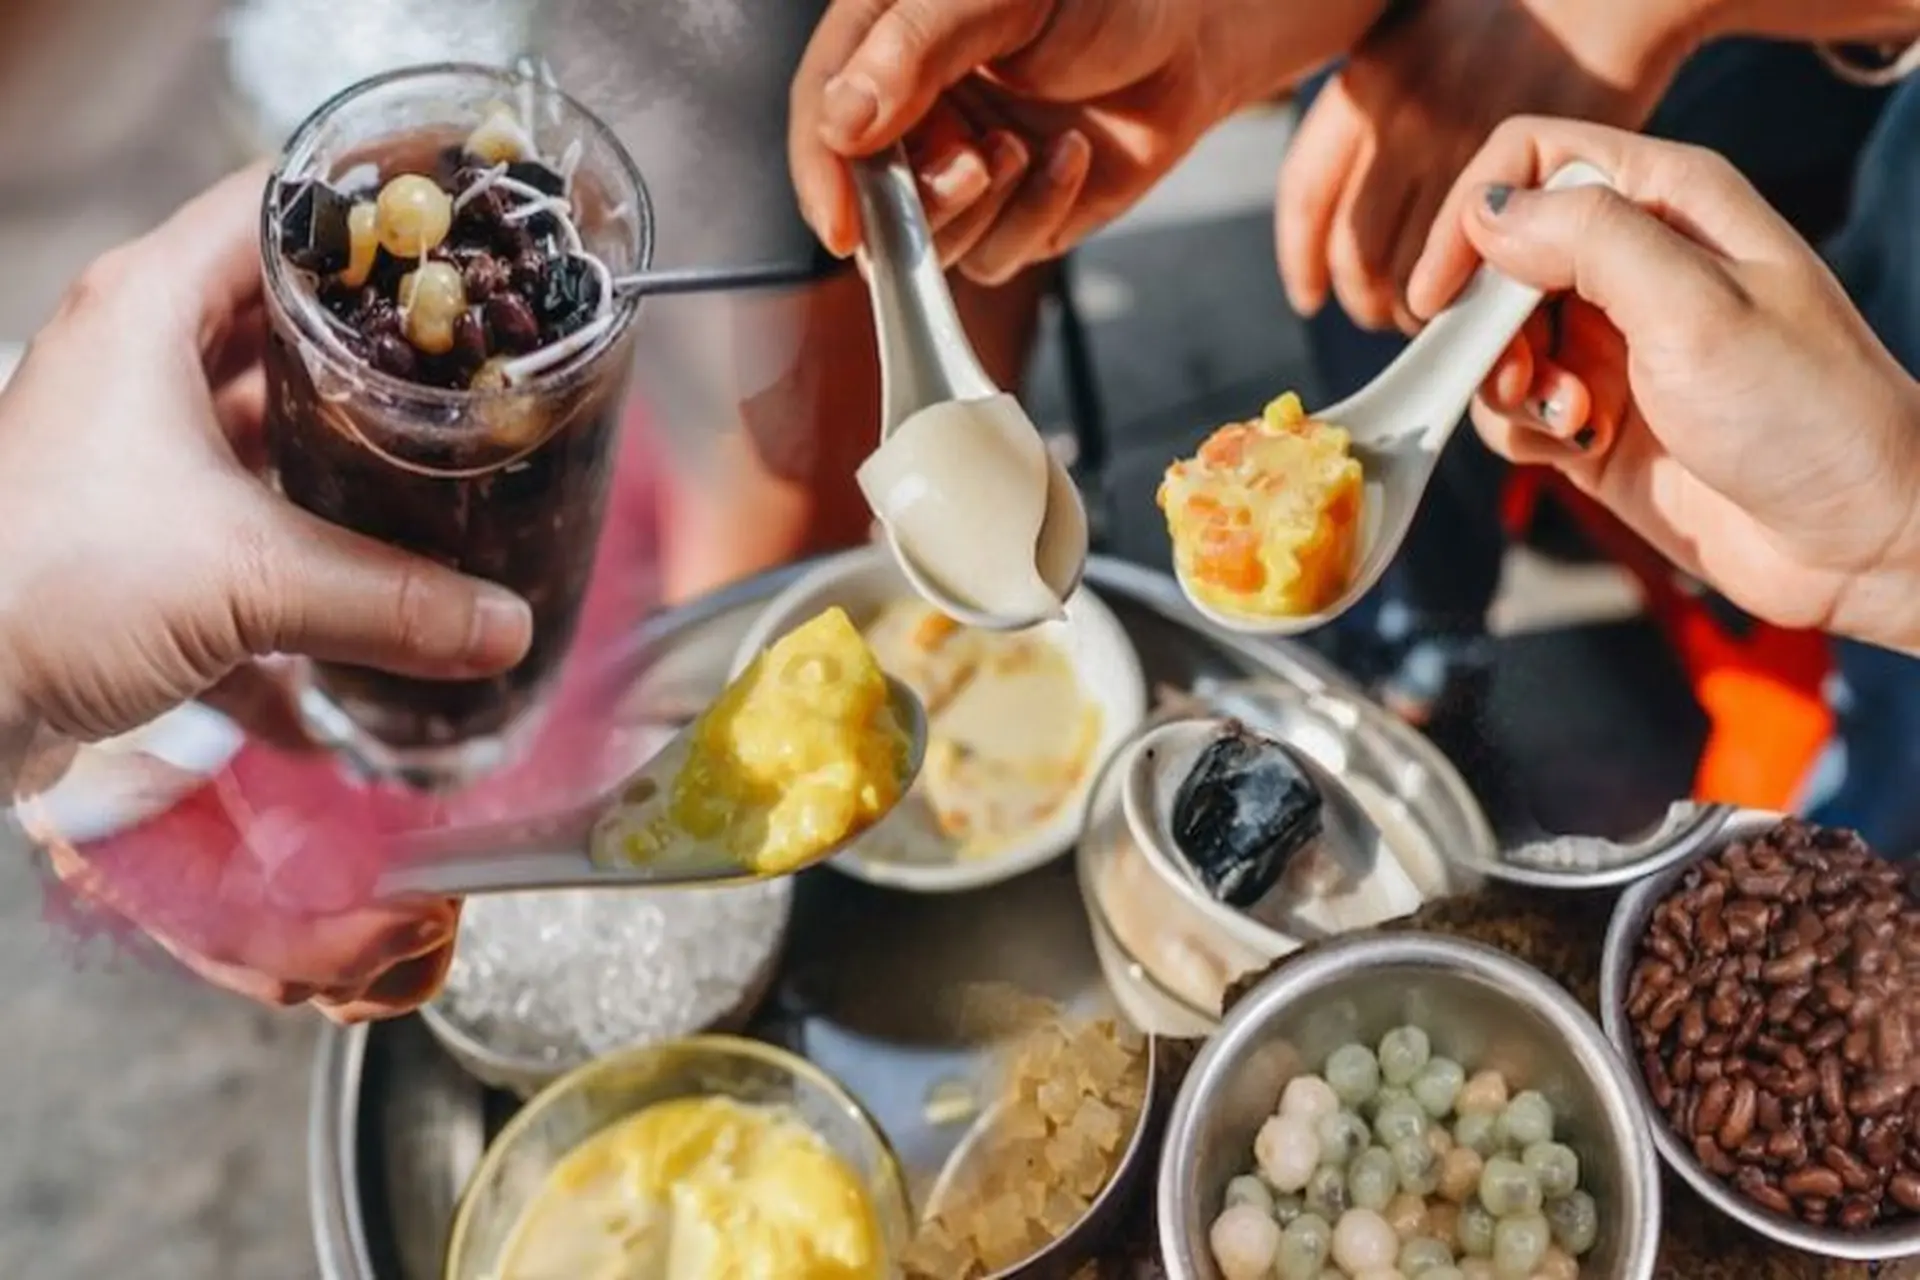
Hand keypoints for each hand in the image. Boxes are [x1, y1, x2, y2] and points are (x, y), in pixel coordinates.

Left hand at [0, 165, 532, 1017]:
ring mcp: (130, 450)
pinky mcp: (130, 534)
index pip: (276, 211)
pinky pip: (241, 528)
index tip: (464, 243)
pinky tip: (370, 623)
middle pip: (284, 326)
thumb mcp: (249, 579)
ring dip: (343, 464)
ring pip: (265, 430)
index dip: (373, 215)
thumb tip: (505, 625)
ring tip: (444, 481)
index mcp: (149, 312)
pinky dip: (302, 567)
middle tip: (479, 372)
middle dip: (381, 358)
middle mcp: (135, 364)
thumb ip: (391, 600)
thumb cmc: (43, 582)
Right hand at [790, 0, 1388, 284]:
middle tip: (977, 160)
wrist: (1193, 30)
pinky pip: (994, 257)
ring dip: (977, 207)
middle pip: (867, 196)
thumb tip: (840, 127)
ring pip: (927, 241)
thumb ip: (915, 50)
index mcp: (883, 46)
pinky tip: (1071, 157)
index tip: (839, 224)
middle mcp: (913, 115)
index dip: (822, 177)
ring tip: (1025, 147)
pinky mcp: (1014, 215)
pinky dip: (1033, 217)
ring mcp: (961, 169)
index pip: (822, 119)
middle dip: (918, 197)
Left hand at [1278, 0, 1695, 330]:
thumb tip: (1341, 196)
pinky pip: (1476, 272)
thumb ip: (1370, 112)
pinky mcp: (1524, 184)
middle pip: (1356, 252)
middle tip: (1383, 312)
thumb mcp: (1411, 41)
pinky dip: (1469, 300)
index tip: (1309, 296)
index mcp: (1367, 85)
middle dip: (1364, 300)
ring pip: (1410, 274)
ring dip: (1415, 310)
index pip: (1305, 198)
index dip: (1300, 262)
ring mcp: (1466, 153)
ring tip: (1432, 313)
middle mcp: (1406, 121)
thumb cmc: (1510, 19)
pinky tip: (1477, 302)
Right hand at [1406, 119, 1919, 649]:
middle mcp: (1636, 263)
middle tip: (1517, 371)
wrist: (1852, 536)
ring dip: (1508, 382)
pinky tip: (1582, 443)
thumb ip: (1589, 240)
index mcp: (1670, 202)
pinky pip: (1514, 408)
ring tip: (1571, 414)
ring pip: (1497, 338)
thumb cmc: (1807, 412)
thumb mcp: (1696, 306)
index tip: (1442, 291)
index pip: (1534, 162)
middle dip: (1485, 318)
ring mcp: (1613, 343)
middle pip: (1500, 256)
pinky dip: (1526, 430)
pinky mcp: (1595, 417)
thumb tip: (1490, 213)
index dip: (1474, 215)